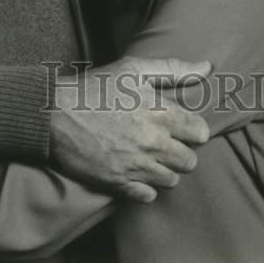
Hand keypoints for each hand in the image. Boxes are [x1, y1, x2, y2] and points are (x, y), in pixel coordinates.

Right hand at [49, 56, 210, 203]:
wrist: (55, 115)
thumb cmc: (95, 87)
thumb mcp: (134, 68)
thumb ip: (174, 69)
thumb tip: (208, 66)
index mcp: (160, 113)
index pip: (200, 132)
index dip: (193, 128)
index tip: (182, 125)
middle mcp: (153, 143)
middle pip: (190, 161)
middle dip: (182, 151)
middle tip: (165, 141)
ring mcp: (137, 166)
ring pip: (172, 180)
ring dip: (166, 169)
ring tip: (151, 155)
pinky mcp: (119, 183)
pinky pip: (149, 196)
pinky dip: (147, 186)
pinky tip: (137, 171)